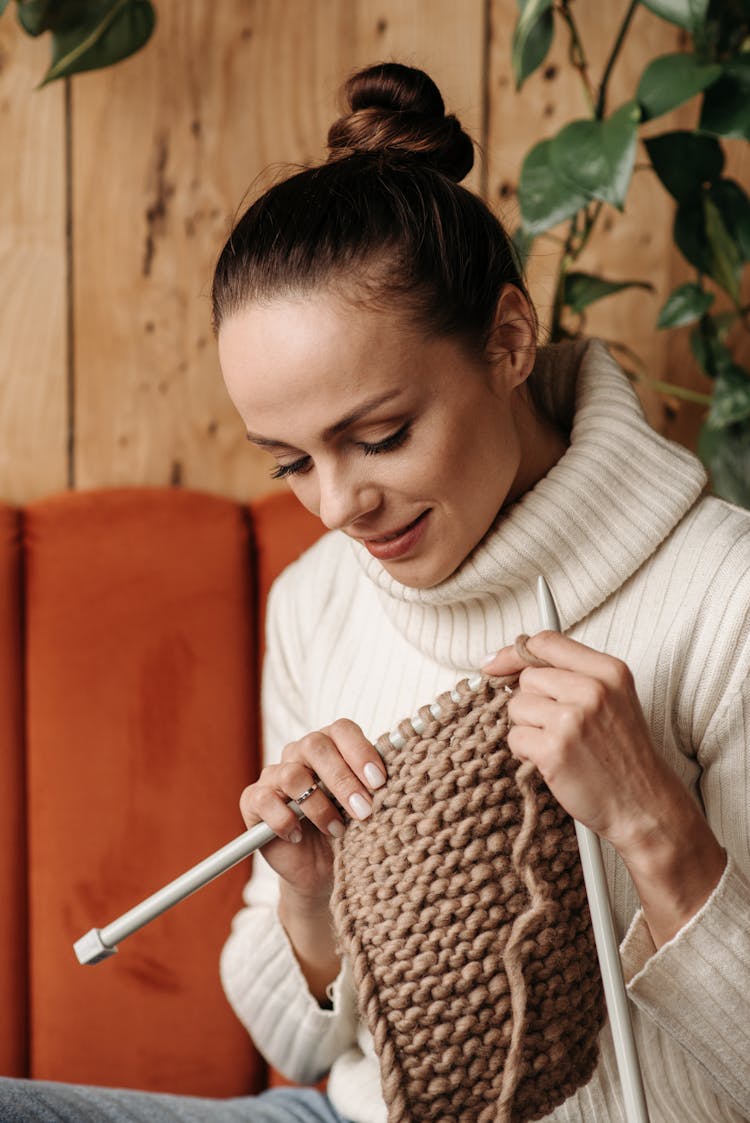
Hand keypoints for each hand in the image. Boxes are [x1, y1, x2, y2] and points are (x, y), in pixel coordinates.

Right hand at [239, 719, 386, 904]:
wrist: (321, 870)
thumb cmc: (349, 830)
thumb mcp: (364, 806)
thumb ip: (373, 786)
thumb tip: (399, 775)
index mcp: (331, 745)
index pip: (342, 730)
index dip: (360, 751)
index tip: (379, 781)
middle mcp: (300, 753)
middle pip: (315, 746)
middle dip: (343, 780)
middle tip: (364, 810)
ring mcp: (274, 775)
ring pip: (292, 775)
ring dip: (319, 806)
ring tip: (337, 831)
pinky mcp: (254, 800)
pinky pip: (265, 800)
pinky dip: (284, 820)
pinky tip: (299, 835)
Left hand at [484, 631, 725, 945]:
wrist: (645, 807)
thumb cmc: (625, 756)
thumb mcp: (613, 700)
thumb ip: (572, 675)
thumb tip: (508, 663)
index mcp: (609, 671)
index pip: (546, 642)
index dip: (514, 653)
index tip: (495, 666)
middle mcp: (592, 689)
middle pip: (528, 678)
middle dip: (531, 702)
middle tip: (557, 727)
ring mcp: (572, 719)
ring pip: (516, 707)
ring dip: (527, 728)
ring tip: (559, 745)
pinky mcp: (554, 750)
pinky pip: (514, 737)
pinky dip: (525, 752)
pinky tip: (552, 762)